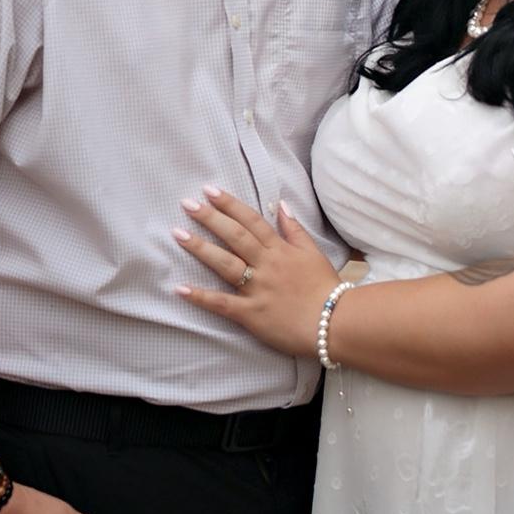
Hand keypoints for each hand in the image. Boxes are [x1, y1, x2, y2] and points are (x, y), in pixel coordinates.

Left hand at [173, 187, 342, 357]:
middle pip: (234, 237)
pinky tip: (181, 288)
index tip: (210, 191)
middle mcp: (266, 264)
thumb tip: (281, 205)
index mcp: (279, 249)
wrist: (335, 322)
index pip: (251, 220)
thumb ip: (294, 229)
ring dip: (200, 248)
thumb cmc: (325, 287)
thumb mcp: (313, 252)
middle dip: (210, 218)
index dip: (229, 204)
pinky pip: (223, 304)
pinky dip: (202, 297)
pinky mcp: (252, 314)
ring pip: (226, 264)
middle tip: (187, 204)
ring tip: (178, 234)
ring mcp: (258, 289)